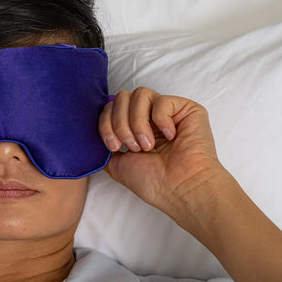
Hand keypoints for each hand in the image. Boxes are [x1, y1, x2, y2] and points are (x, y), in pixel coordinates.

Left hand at [99, 87, 224, 216]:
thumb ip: (106, 145)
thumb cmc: (153, 181)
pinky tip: (170, 137)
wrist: (179, 188)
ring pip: (140, 94)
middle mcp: (149, 117)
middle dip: (120, 123)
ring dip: (138, 123)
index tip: (113, 147)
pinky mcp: (187, 109)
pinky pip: (162, 101)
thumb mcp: (117, 164)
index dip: (106, 123)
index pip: (111, 108)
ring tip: (147, 145)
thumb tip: (95, 133)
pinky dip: (161, 120)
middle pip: (122, 97)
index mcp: (134, 128)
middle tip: (132, 147)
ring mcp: (168, 112)